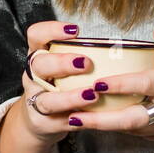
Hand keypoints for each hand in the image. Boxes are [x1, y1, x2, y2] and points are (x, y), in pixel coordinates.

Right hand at [14, 20, 102, 146]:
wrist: (40, 120)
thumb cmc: (59, 86)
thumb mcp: (64, 68)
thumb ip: (82, 56)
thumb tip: (121, 47)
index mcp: (39, 56)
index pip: (36, 35)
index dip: (51, 30)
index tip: (75, 30)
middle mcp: (33, 76)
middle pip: (38, 65)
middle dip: (61, 63)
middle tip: (86, 63)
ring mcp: (35, 100)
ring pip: (47, 99)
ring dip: (69, 97)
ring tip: (92, 95)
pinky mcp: (42, 121)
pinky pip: (58, 120)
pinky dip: (75, 118)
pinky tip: (89, 116)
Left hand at [68, 27, 153, 152]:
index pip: (144, 85)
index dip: (119, 85)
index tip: (95, 84)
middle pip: (131, 117)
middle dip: (100, 119)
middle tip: (72, 114)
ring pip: (131, 130)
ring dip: (103, 127)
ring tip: (73, 120)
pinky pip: (140, 135)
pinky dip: (118, 130)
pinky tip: (97, 124)